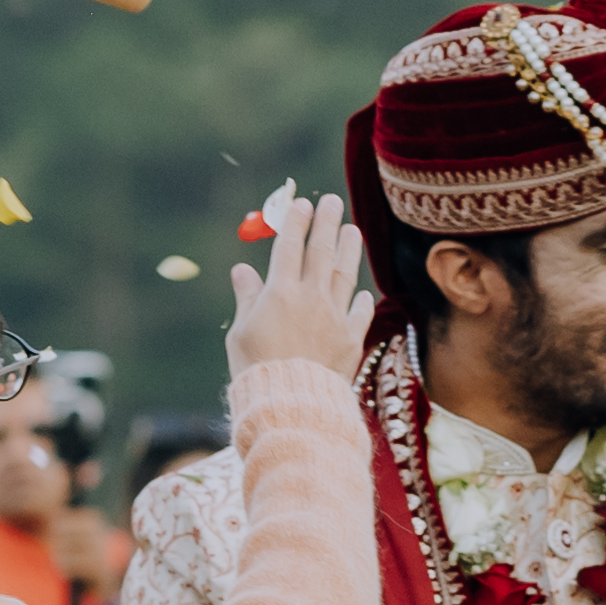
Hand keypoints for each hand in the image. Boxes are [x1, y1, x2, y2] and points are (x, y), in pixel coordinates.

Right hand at [227, 190, 374, 377]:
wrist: (291, 403)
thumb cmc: (256, 369)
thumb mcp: (241, 332)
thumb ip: (247, 298)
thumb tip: (242, 269)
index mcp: (281, 292)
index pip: (290, 247)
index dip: (296, 223)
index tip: (301, 204)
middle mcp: (311, 298)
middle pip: (321, 252)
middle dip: (326, 223)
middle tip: (332, 201)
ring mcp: (335, 317)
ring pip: (344, 275)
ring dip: (349, 250)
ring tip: (352, 230)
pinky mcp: (351, 339)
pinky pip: (359, 313)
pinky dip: (362, 301)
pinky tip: (364, 292)